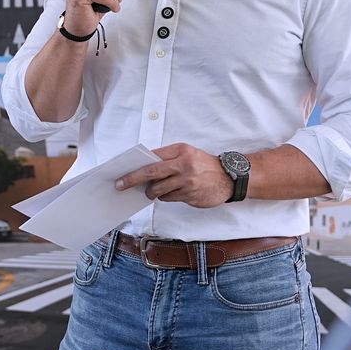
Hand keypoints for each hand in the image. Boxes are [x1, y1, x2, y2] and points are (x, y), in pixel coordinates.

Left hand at [115, 143, 231, 207]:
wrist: (229, 178)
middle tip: (121, 185)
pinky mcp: (190, 196)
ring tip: (152, 190)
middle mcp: (184, 166)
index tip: (122, 173)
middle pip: (151, 173)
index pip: (152, 159)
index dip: (136, 167)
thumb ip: (168, 158)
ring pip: (159, 190)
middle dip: (133, 180)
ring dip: (152, 191)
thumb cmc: (205, 164)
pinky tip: (171, 192)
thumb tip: (144, 166)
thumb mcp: (187, 153)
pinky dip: (166, 196)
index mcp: (181, 151)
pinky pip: (170, 198)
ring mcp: (187, 182)